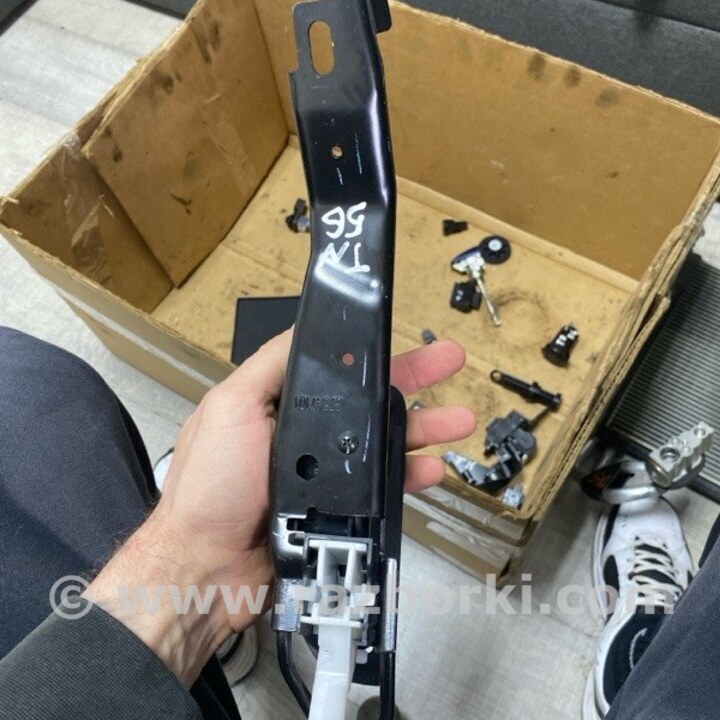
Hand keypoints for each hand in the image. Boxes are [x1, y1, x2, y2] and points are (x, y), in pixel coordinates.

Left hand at [87, 330, 474, 685]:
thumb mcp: (229, 408)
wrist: (206, 569)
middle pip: (367, 402)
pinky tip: (432, 468)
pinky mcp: (336, 510)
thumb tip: (307, 327)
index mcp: (279, 405)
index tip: (401, 337)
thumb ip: (268, 368)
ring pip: (381, 443)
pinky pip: (380, 488)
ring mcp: (322, 474)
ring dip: (421, 428)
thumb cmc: (211, 485)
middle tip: (451, 362)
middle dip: (410, 380)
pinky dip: (407, 476)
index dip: (370, 353)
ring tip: (460, 420)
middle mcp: (304, 435)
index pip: (334, 370)